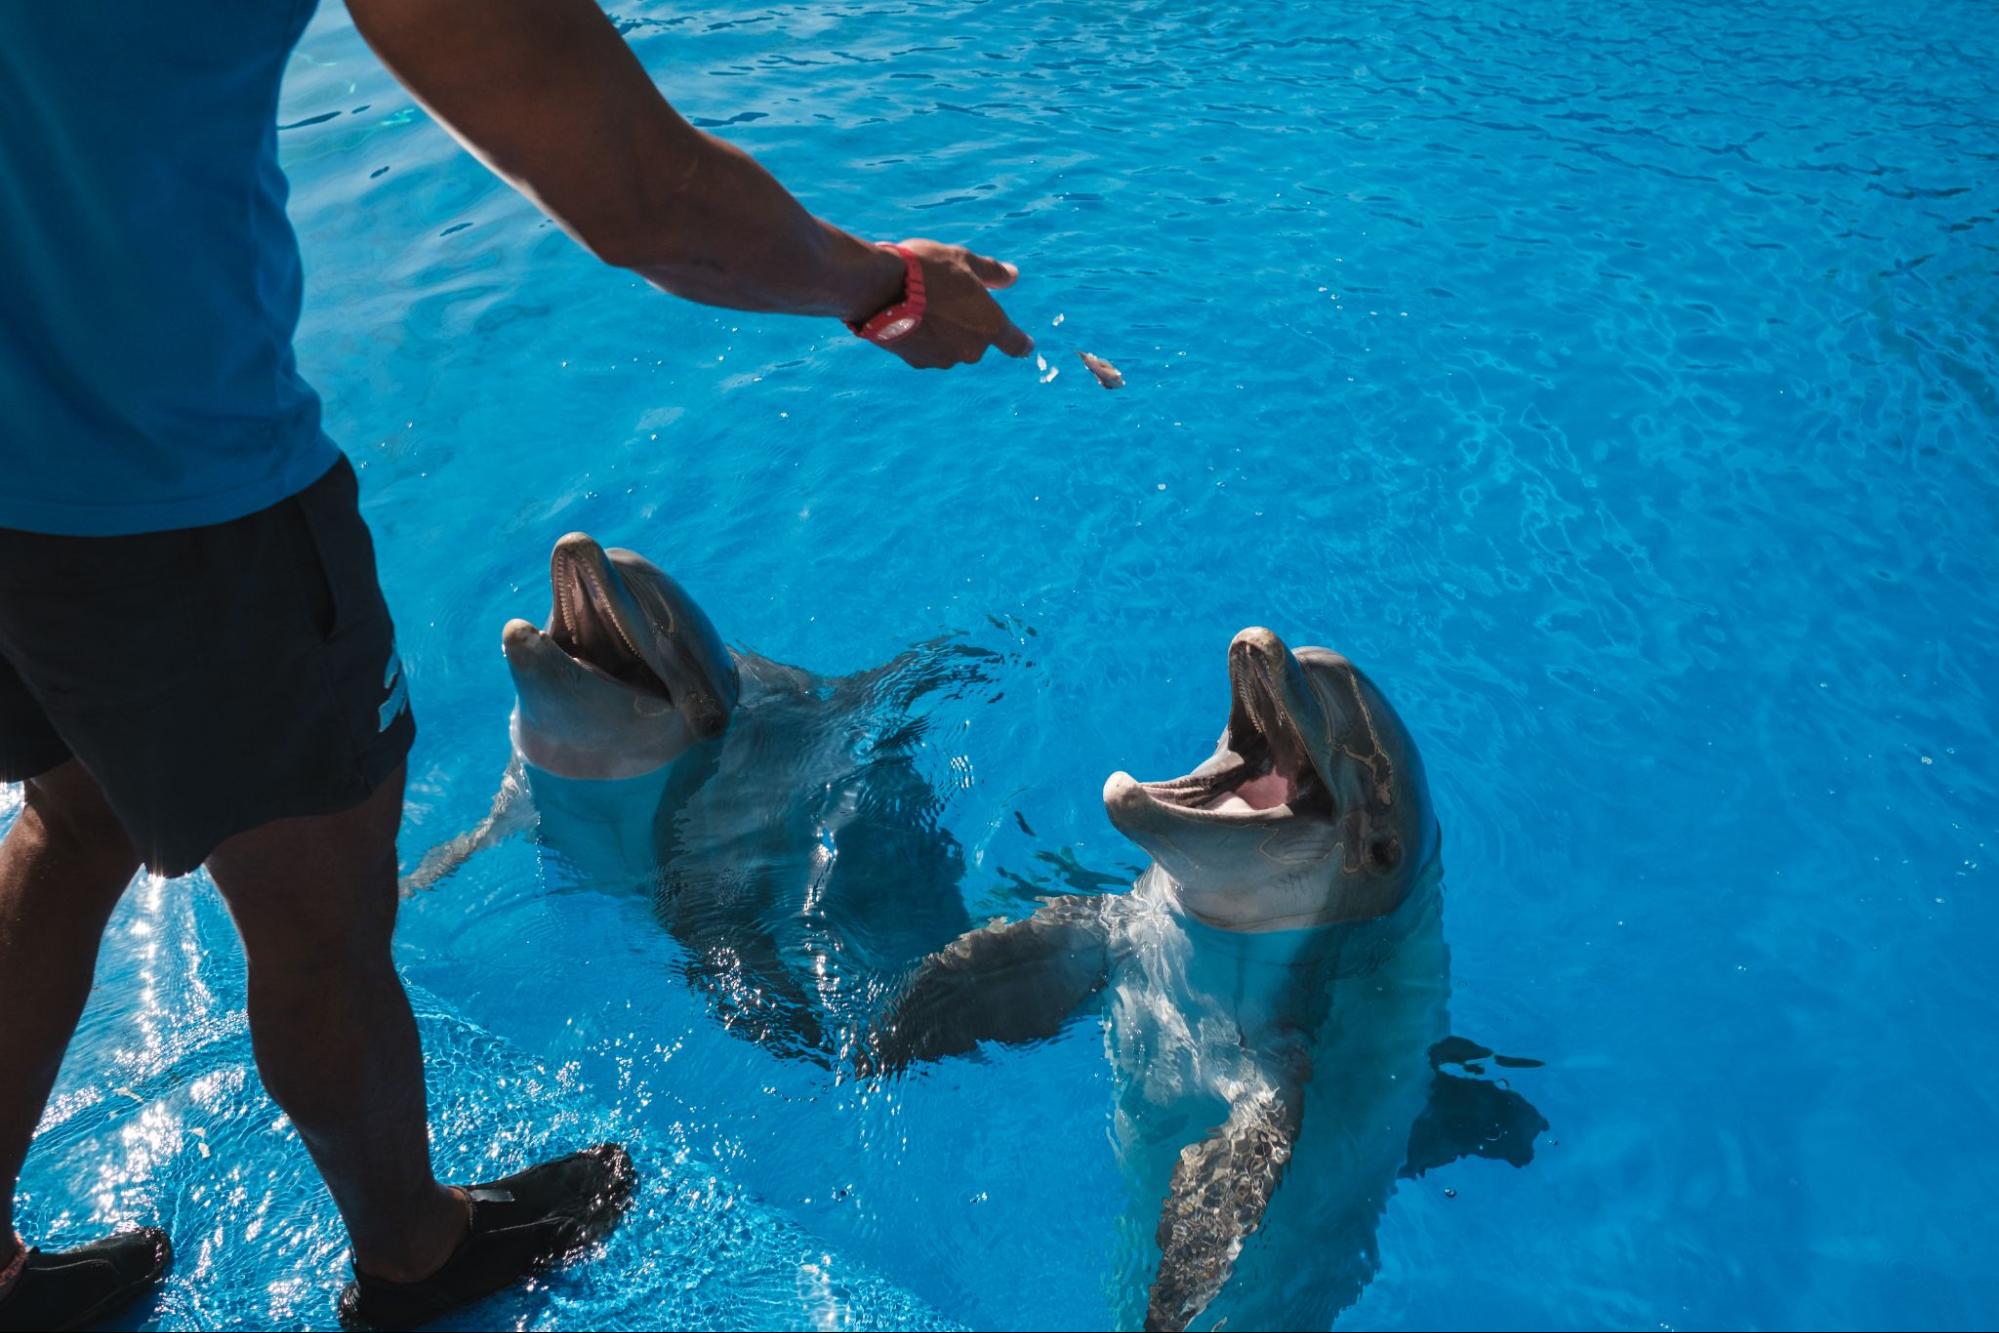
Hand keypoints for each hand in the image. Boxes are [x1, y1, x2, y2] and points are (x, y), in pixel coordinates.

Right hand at [879, 239, 1033, 368]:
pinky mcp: (916, 362)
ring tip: (920, 301)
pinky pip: (926, 349)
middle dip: (966, 323)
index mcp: (989, 326)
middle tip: (946, 295)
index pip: (1015, 343)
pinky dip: (921, 336)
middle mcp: (969, 350)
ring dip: (942, 330)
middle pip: (976, 340)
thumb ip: (992, 272)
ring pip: (949, 345)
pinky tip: (904, 314)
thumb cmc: (927, 269)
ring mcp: (941, 359)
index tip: (1026, 346)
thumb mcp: (963, 260)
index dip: (1020, 343)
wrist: (878, 288)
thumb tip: (1012, 276)